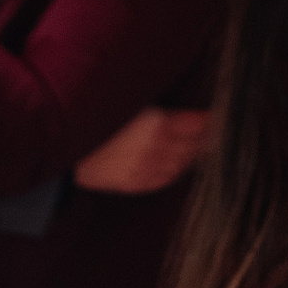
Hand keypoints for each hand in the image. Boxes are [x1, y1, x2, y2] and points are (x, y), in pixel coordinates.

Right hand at [74, 106, 209, 195]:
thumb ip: (159, 110)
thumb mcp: (130, 105)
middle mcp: (155, 149)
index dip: (212, 123)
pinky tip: (178, 163)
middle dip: (205, 139)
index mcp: (156, 124)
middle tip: (213, 133)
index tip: (220, 119)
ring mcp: (147, 168)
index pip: (198, 126)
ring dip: (191, 155)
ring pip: (182, 164)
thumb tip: (186, 111)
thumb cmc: (98, 120)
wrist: (67, 147)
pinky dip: (176, 170)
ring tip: (197, 147)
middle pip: (194, 146)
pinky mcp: (137, 183)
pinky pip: (165, 178)